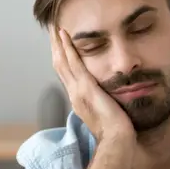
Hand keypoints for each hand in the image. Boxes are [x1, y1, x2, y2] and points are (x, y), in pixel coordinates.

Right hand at [51, 26, 135, 144]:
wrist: (116, 140)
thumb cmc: (116, 131)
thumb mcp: (106, 114)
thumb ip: (103, 103)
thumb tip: (108, 98)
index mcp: (78, 99)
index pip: (66, 75)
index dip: (61, 59)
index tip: (59, 46)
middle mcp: (73, 93)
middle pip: (60, 66)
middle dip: (55, 48)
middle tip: (52, 31)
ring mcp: (77, 90)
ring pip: (62, 62)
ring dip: (58, 44)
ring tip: (55, 28)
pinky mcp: (86, 87)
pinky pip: (73, 63)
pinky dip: (67, 48)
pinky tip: (64, 35)